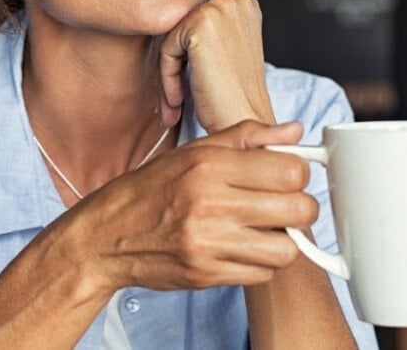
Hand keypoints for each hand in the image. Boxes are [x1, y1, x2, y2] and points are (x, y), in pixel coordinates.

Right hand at [69, 120, 316, 292]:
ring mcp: (208, 243)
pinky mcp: (207, 275)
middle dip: (299, 206)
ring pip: (287, 248)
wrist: (107, 235)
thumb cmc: (152, 189)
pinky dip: (260, 263)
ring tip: (263, 228)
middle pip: (298, 209)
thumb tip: (294, 131)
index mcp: (209, 165)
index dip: (297, 173)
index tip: (287, 176)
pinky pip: (262, 275)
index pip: (290, 170)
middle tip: (282, 204)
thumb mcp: (194, 151)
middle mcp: (209, 203)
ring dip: (282, 239)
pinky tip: (242, 247)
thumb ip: (247, 137)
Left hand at [158, 0, 273, 132]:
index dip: (189, 58)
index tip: (190, 86)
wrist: (245, 122)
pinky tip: (178, 101)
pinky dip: (167, 79)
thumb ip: (208, 31)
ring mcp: (219, 9)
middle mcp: (235, 0)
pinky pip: (166, 50)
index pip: (196, 22)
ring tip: (176, 104)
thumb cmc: (235, 96)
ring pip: (172, 39)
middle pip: (183, 29)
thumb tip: (170, 21)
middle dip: (178, 65)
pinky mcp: (200, 24)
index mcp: (244, 3)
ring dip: (170, 75)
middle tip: (178, 100)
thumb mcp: (226, 51)